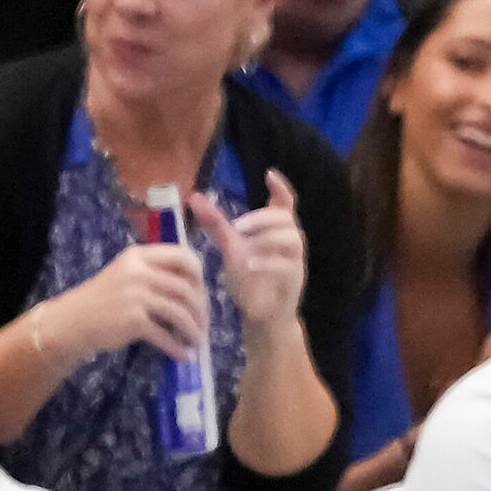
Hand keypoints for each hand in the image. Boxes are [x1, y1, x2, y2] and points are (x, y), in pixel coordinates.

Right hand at [49, 240, 208, 363]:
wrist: (73, 321)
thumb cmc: (103, 299)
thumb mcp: (127, 274)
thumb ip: (155, 273)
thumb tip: (195, 288)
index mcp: (140, 255)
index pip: (184, 256)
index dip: (199, 275)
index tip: (201, 293)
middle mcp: (138, 272)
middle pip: (186, 288)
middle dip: (201, 310)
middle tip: (203, 326)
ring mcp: (135, 296)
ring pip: (179, 312)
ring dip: (193, 331)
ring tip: (197, 343)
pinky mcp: (132, 321)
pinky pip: (165, 335)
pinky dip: (178, 347)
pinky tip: (184, 355)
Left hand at [194, 169, 305, 334]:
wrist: (261, 317)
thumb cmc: (249, 281)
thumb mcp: (230, 248)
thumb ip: (216, 224)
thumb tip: (195, 197)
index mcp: (277, 231)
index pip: (285, 202)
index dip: (280, 187)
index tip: (269, 174)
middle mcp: (289, 242)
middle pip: (286, 218)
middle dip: (262, 218)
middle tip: (237, 226)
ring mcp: (295, 261)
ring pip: (292, 238)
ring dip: (267, 237)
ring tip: (245, 244)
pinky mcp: (294, 280)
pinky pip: (287, 265)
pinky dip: (268, 263)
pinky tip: (250, 265)